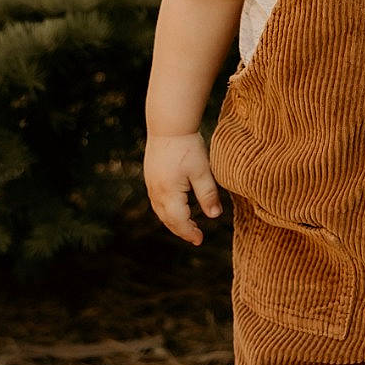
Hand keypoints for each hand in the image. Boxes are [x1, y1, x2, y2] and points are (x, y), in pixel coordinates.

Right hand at [144, 131, 223, 246]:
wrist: (168, 124)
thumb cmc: (187, 147)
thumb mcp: (202, 171)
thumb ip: (208, 195)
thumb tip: (214, 217)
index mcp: (168, 193)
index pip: (179, 221)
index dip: (189, 232)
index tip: (200, 240)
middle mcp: (156, 192)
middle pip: (167, 219)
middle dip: (181, 229)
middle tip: (195, 236)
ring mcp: (150, 183)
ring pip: (160, 210)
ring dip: (173, 220)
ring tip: (187, 225)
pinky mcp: (150, 175)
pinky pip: (157, 200)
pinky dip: (167, 209)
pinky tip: (176, 206)